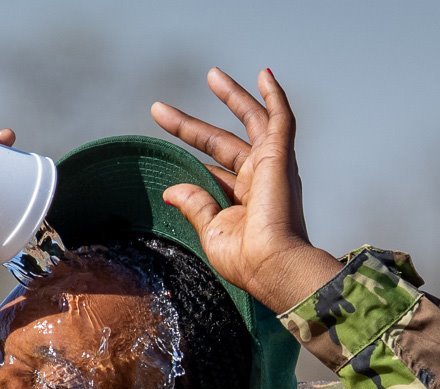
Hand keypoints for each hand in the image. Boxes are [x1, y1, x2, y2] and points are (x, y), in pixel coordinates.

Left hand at [150, 68, 340, 313]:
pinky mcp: (280, 155)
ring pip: (251, 121)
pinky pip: (280, 118)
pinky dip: (274, 96)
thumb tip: (171, 190)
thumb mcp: (211, 231)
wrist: (272, 264)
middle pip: (222, 142)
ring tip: (211, 76)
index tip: (159, 151)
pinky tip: (264, 75)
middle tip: (160, 109)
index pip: (212, 171)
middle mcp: (259, 180)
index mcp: (243, 202)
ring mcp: (271, 166)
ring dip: (233, 98)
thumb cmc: (245, 259)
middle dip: (191, 126)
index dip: (186, 161)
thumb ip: (195, 205)